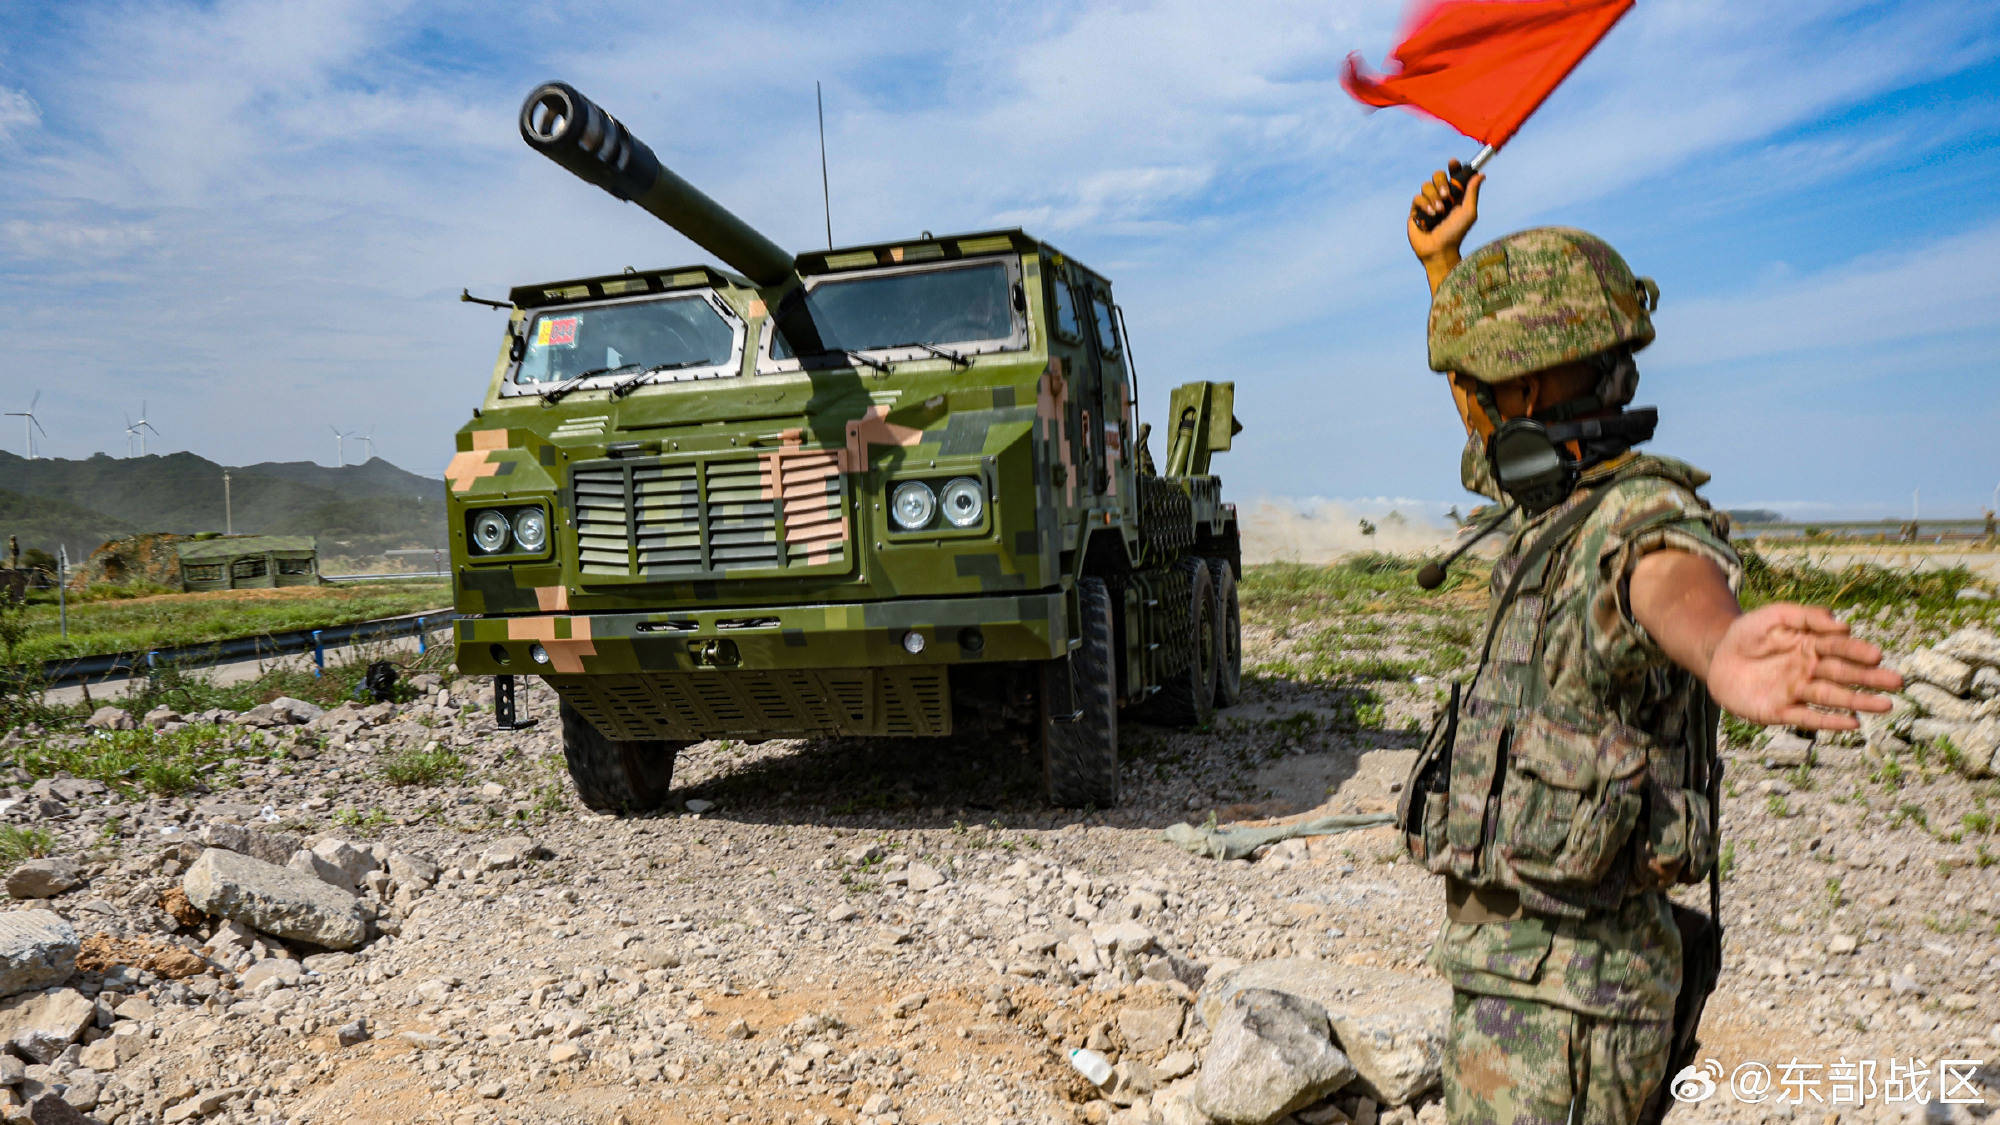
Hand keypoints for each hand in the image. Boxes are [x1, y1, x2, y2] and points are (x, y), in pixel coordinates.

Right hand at [1409, 161, 1483, 292]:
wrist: (1439, 249)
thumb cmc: (1457, 233)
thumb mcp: (1468, 212)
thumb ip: (1472, 192)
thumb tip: (1480, 174)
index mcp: (1455, 195)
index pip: (1453, 175)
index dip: (1453, 166)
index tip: (1453, 163)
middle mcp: (1441, 196)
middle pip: (1437, 175)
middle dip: (1441, 182)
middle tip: (1447, 195)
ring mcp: (1428, 202)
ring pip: (1426, 185)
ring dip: (1434, 196)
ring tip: (1439, 211)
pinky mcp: (1416, 210)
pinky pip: (1417, 197)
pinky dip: (1425, 204)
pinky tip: (1431, 215)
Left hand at [1704, 604, 1903, 730]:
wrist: (1717, 656)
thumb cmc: (1749, 633)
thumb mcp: (1774, 615)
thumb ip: (1805, 616)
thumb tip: (1842, 624)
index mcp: (1811, 645)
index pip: (1839, 647)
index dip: (1856, 651)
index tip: (1876, 655)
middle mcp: (1809, 669)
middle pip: (1843, 674)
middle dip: (1869, 679)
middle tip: (1897, 682)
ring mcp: (1796, 691)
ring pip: (1832, 698)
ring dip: (1859, 702)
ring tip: (1886, 705)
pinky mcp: (1779, 710)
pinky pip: (1807, 718)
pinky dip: (1829, 721)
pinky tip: (1852, 723)